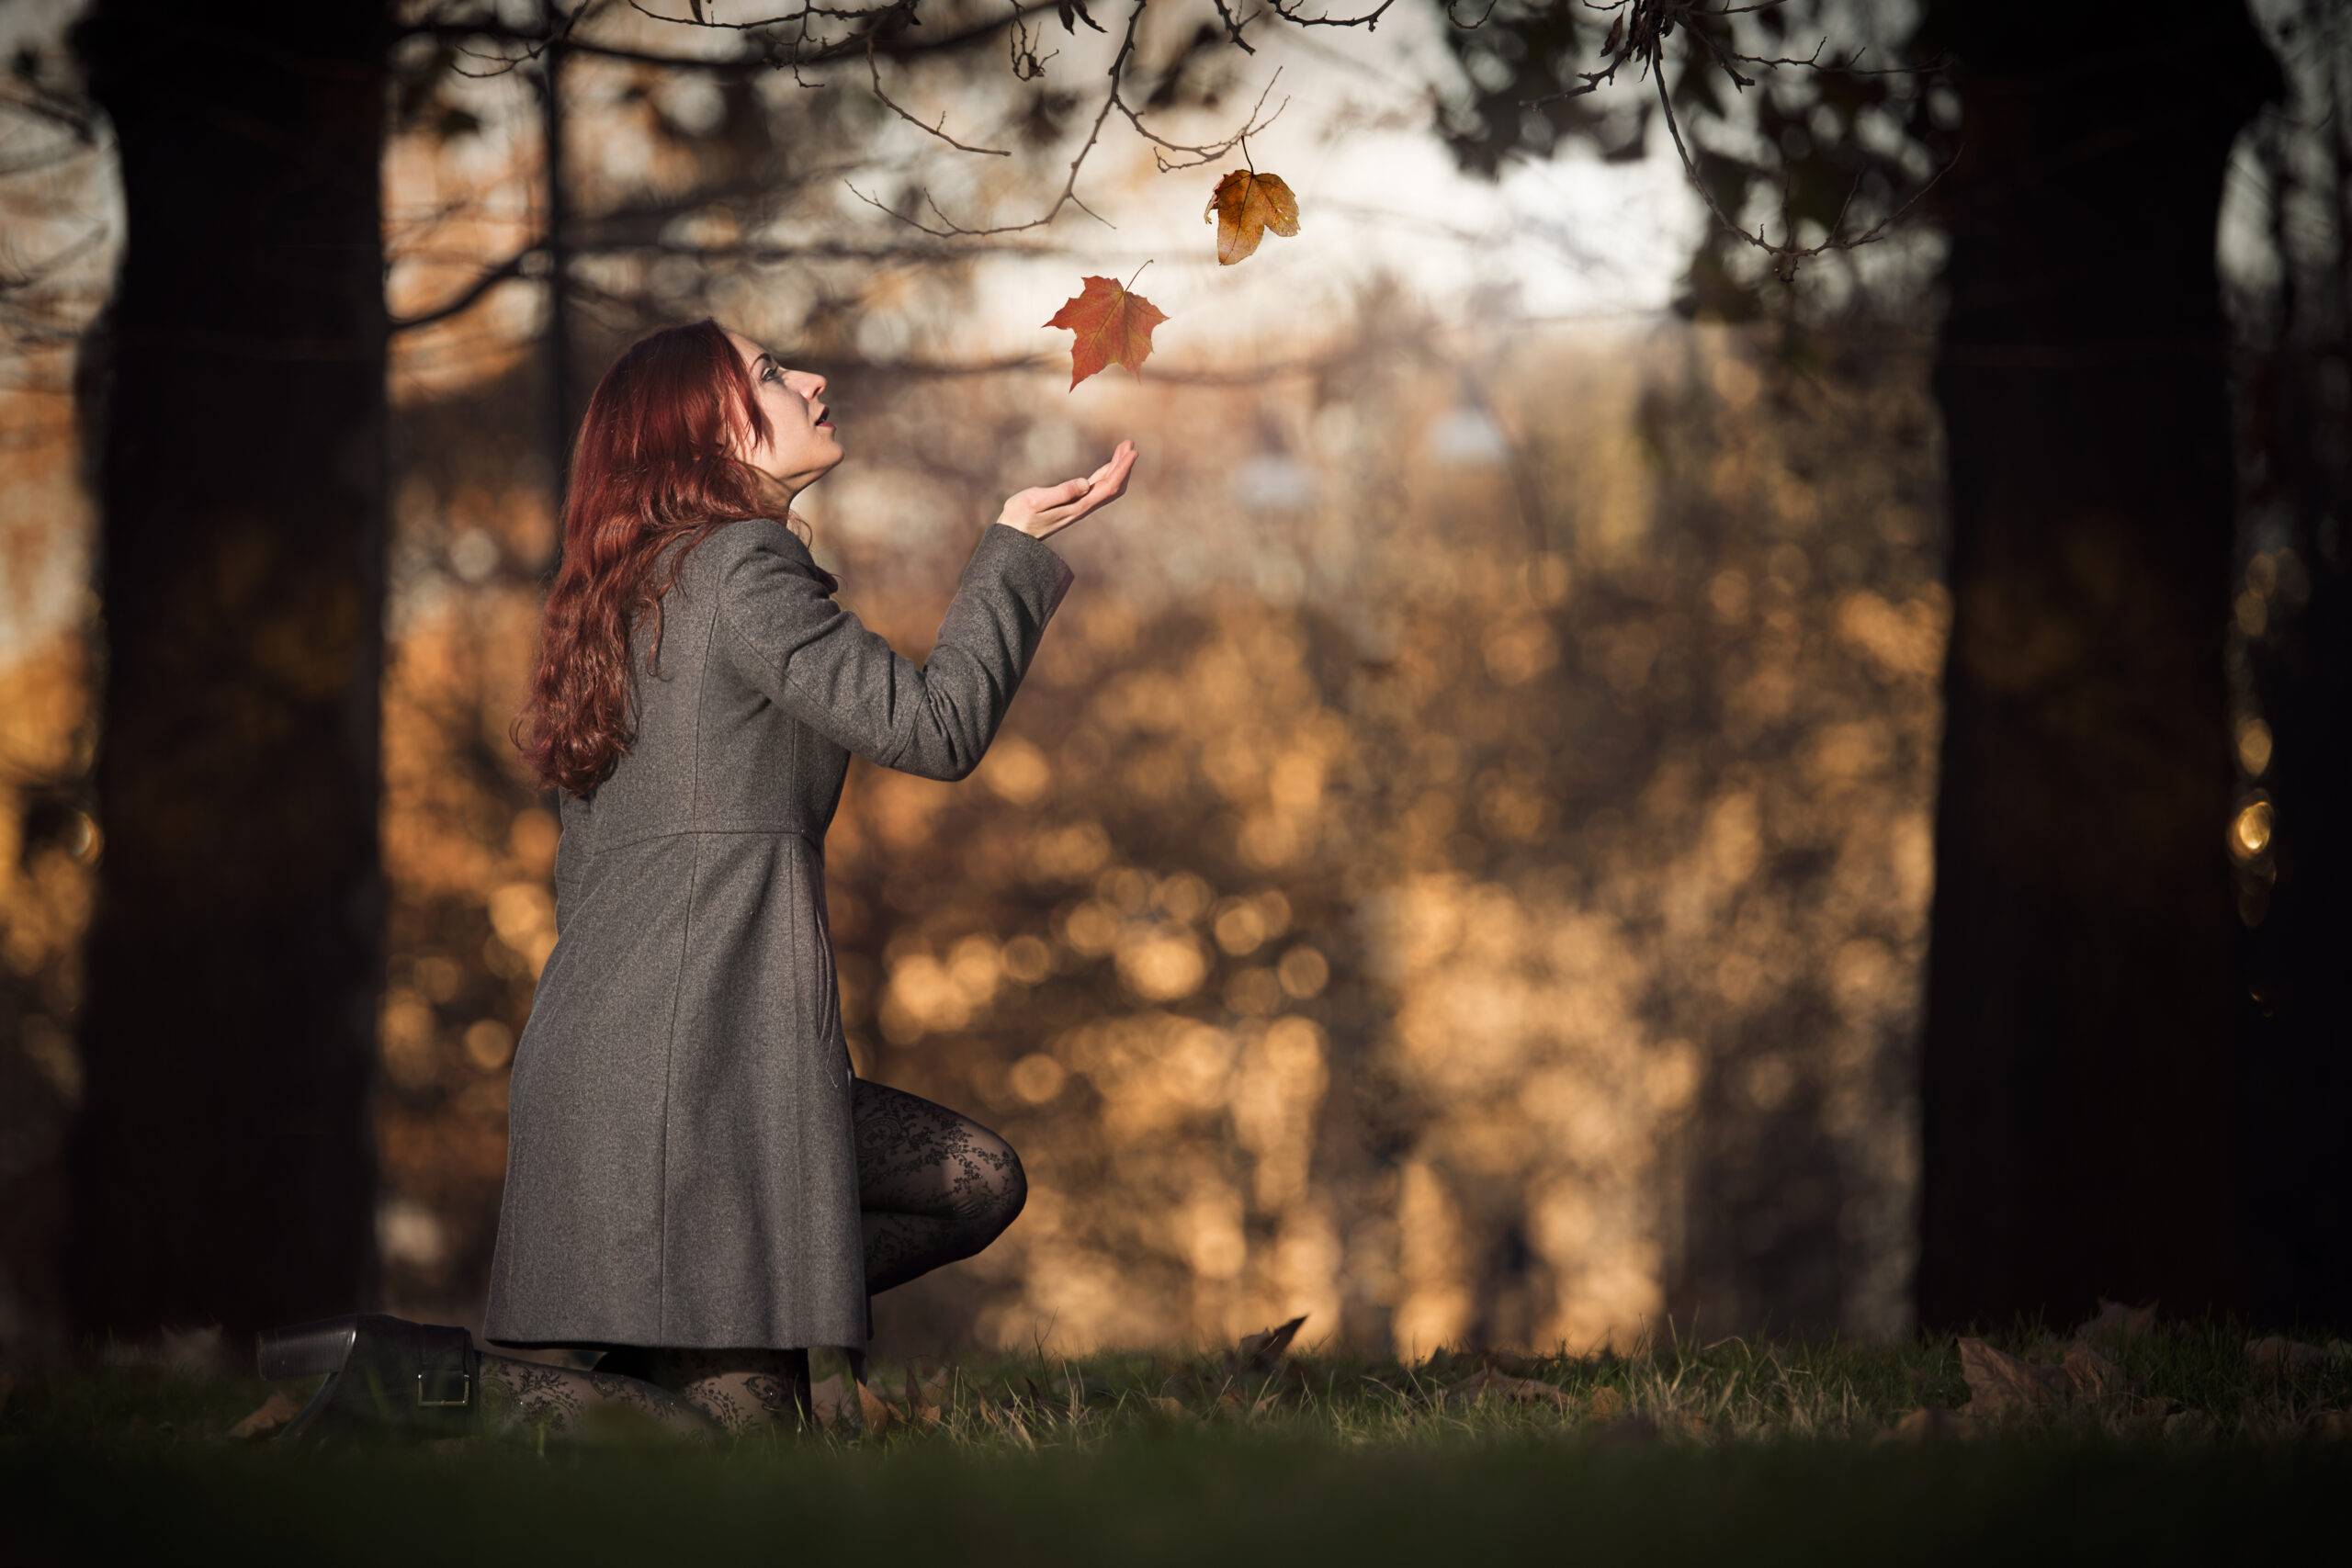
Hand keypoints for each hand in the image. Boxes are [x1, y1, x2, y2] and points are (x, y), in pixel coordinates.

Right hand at [997, 440, 1136, 540]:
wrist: (1013, 536)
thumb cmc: (1021, 517)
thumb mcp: (1037, 500)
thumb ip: (1061, 493)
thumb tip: (1085, 483)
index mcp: (1078, 506)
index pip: (1109, 487)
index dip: (1122, 469)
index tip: (1132, 451)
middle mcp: (1082, 507)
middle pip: (1112, 486)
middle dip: (1123, 465)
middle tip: (1130, 443)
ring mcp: (1078, 506)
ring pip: (1106, 487)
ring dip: (1116, 468)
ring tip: (1124, 449)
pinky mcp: (1072, 504)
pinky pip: (1096, 488)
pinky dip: (1105, 474)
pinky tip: (1108, 467)